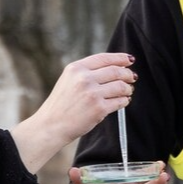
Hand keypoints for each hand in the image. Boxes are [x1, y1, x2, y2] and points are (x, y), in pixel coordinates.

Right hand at [9, 52, 136, 172]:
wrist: (51, 125)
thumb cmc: (61, 105)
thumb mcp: (68, 80)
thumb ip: (86, 72)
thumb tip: (114, 68)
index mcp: (76, 68)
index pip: (104, 58)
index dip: (120, 58)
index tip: (129, 60)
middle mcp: (84, 78)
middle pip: (116, 71)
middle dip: (128, 74)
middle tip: (132, 77)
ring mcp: (92, 93)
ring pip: (121, 86)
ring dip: (128, 88)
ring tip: (128, 91)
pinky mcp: (99, 109)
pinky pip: (119, 102)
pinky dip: (124, 101)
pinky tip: (123, 101)